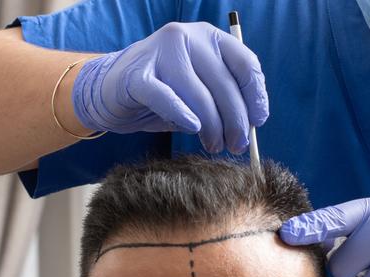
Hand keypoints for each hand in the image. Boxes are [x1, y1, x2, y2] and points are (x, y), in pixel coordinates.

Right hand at [72, 21, 267, 152]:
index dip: (256, 97)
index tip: (257, 123)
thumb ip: (224, 99)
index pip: (246, 64)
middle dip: (235, 122)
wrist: (111, 88)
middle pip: (225, 84)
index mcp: (209, 37)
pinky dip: (183, 116)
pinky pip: (167, 98)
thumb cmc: (166, 92)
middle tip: (237, 145)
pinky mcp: (137, 75)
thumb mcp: (201, 89)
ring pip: (199, 96)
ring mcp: (160, 52)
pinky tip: (192, 129)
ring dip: (212, 128)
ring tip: (214, 145)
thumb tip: (249, 128)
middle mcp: (186, 37)